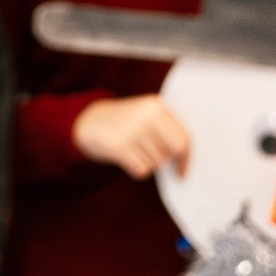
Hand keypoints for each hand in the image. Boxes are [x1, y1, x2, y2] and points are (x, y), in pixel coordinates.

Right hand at [71, 94, 191, 179]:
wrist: (88, 121)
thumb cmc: (125, 123)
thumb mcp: (145, 116)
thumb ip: (167, 130)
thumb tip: (186, 158)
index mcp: (156, 105)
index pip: (183, 136)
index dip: (186, 157)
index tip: (183, 170)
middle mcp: (145, 115)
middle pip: (173, 150)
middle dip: (170, 162)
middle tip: (168, 169)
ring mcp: (131, 129)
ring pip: (157, 162)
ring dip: (149, 163)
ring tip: (135, 151)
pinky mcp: (118, 146)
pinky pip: (141, 170)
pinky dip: (137, 170)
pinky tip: (127, 159)